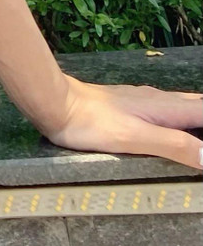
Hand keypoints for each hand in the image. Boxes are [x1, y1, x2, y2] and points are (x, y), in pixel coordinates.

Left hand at [38, 72, 202, 170]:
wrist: (58, 104)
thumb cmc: (92, 122)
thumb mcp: (135, 138)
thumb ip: (174, 145)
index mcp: (166, 108)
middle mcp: (160, 100)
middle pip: (199, 105)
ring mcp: (145, 102)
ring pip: (184, 106)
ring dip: (199, 117)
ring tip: (200, 132)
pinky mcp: (132, 106)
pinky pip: (169, 110)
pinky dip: (184, 119)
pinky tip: (178, 127)